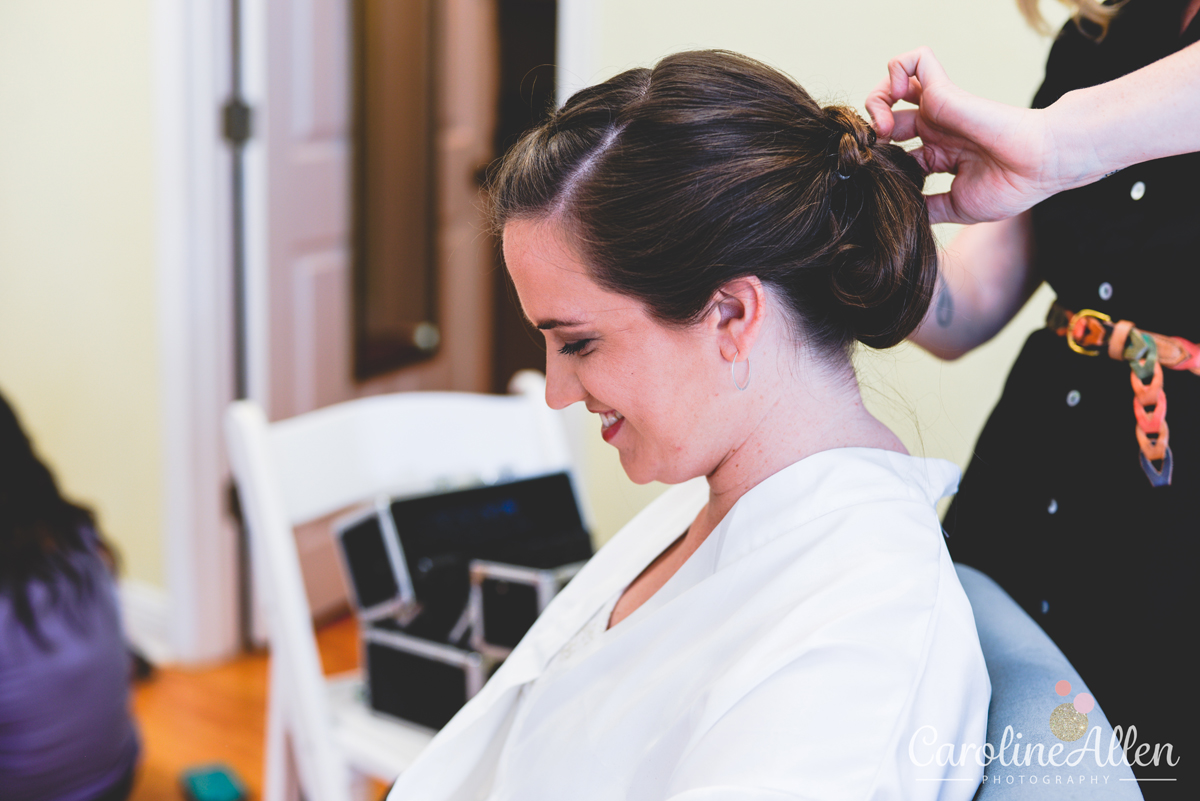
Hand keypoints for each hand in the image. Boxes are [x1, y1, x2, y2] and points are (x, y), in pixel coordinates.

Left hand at [866, 47, 1059, 224]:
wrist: (1038, 167)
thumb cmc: (1010, 186)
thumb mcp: (957, 207)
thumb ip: (929, 208)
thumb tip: (902, 220)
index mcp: (938, 154)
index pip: (895, 150)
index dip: (879, 160)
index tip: (875, 178)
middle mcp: (935, 129)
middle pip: (887, 118)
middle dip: (870, 134)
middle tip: (871, 153)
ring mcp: (938, 108)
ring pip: (893, 85)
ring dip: (876, 102)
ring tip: (880, 129)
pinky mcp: (943, 91)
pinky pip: (914, 61)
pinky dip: (895, 71)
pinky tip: (894, 99)